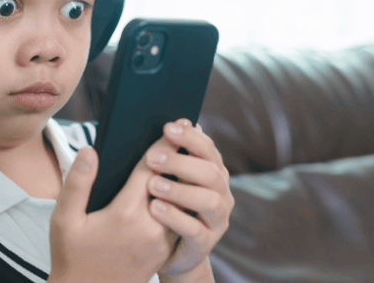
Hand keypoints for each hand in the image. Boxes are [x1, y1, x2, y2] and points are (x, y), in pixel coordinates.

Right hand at [49, 137, 179, 282]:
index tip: (175, 125)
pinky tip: (176, 187)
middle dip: (178, 157)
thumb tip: (90, 150)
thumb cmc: (71, 257)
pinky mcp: (164, 252)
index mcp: (126, 213)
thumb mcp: (64, 220)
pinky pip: (177, 219)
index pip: (151, 170)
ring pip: (178, 202)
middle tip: (186, 132)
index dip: (163, 145)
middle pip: (171, 182)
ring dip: (182, 179)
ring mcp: (160, 242)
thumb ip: (77, 183)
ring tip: (184, 156)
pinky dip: (179, 201)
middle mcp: (150, 227)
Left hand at [146, 119, 234, 278]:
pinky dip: (174, 217)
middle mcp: (222, 194)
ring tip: (151, 185)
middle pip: (211, 173)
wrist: (170, 251)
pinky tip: (155, 208)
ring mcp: (217, 220)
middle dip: (181, 163)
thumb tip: (174, 123)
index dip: (190, 137)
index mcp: (214, 173)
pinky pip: (195, 230)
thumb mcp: (171, 180)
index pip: (208, 149)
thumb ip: (174, 156)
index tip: (167, 128)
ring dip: (179, 190)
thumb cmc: (168, 206)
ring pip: (208, 201)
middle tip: (151, 157)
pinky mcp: (205, 243)